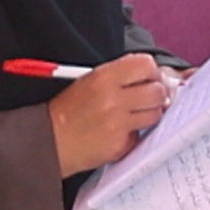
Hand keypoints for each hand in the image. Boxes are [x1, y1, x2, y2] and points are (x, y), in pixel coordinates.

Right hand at [39, 56, 170, 173]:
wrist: (52, 140)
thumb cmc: (69, 110)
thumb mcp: (89, 80)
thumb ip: (119, 75)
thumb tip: (152, 74)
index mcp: (103, 78)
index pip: (145, 65)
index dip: (152, 71)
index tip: (151, 77)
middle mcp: (113, 99)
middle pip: (157, 91)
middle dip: (157, 93)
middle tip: (150, 96)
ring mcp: (118, 124)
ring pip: (155, 114)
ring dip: (150, 113)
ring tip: (135, 114)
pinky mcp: (121, 145)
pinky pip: (141, 135)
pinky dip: (136, 133)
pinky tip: (121, 131)